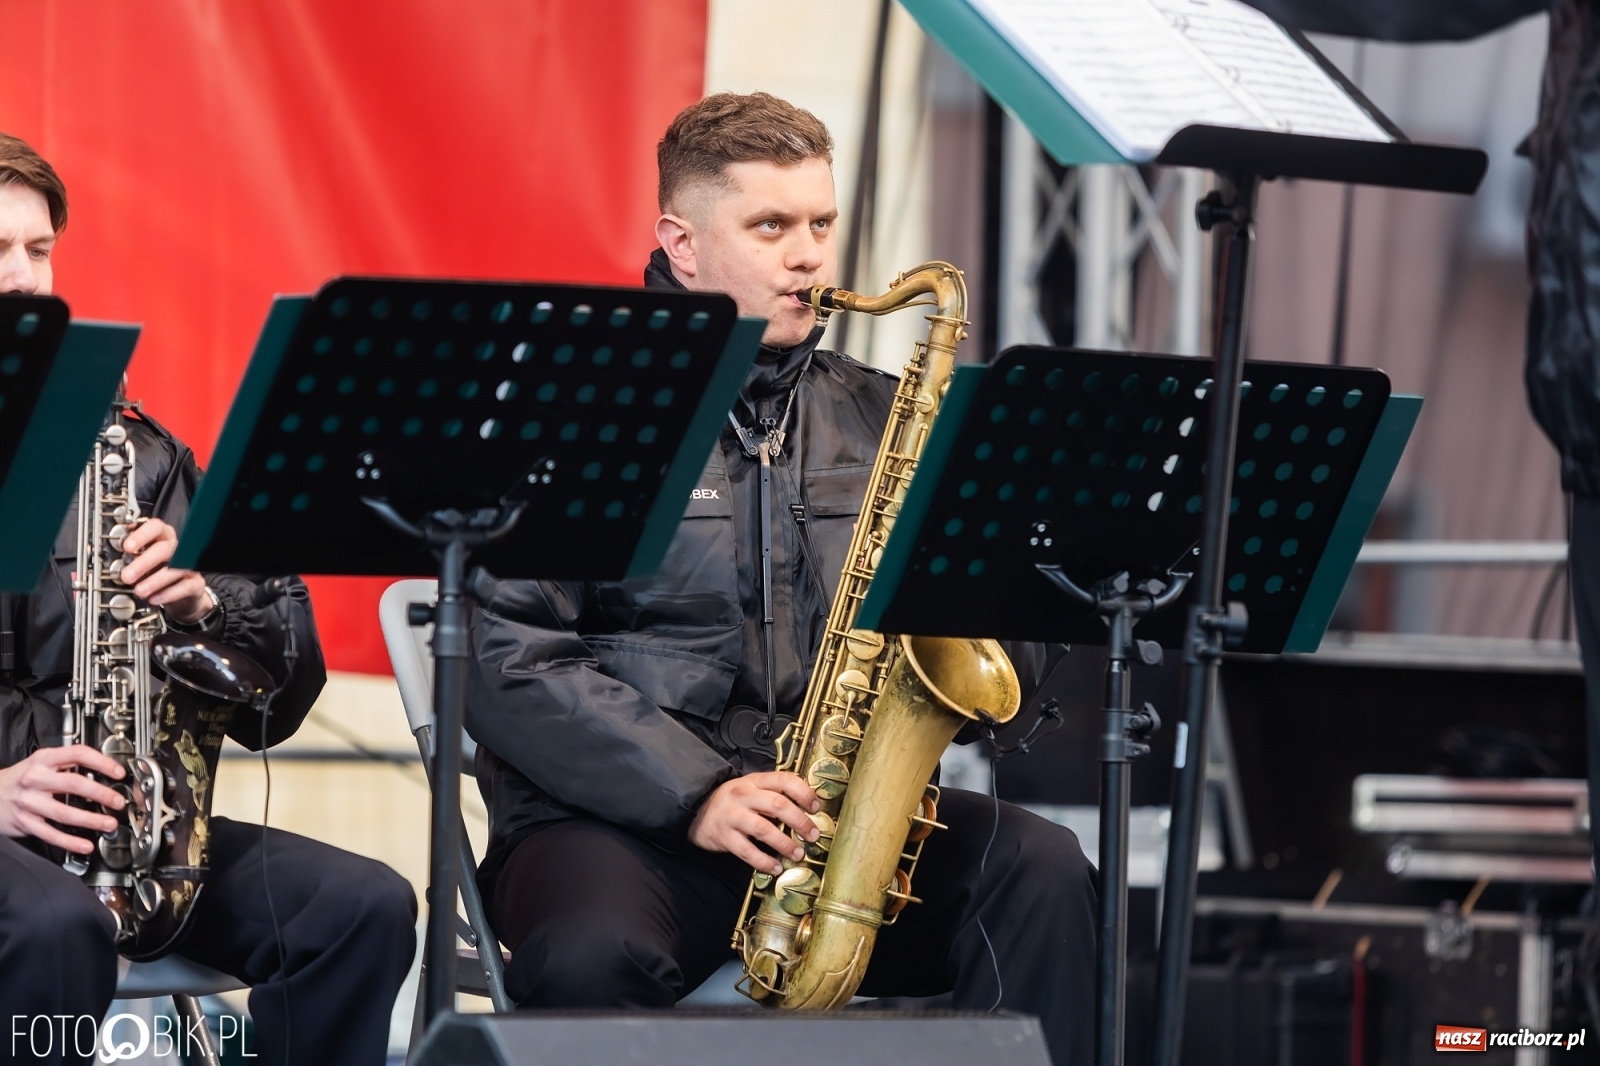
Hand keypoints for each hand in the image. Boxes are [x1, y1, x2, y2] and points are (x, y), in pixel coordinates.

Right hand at [0, 745, 125, 853]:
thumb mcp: (40, 762)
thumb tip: (103, 769)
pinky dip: (70, 841)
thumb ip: (66, 763)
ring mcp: (29, 802)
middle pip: (74, 784)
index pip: (77, 754)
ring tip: (109, 824)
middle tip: (118, 801)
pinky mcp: (24, 823)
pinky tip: (85, 845)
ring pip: (64, 812)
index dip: (101, 762)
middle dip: (101, 794)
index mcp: (43, 760)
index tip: (118, 772)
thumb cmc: (20, 779)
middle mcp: (35, 779)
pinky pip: (50, 834)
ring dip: (91, 820)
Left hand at [119, 518, 209, 622]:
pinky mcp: (195, 583)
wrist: (180, 593)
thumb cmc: (156, 572)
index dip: (142, 535)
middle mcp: (177, 548)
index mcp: (163, 537)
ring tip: (139, 591)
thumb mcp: (141, 560)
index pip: (156, 527)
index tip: (127, 547)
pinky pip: (185, 587)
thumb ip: (129, 556)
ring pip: (176, 568)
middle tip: (126, 576)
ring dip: (155, 581)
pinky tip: (154, 599)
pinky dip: (168, 594)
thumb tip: (110, 558)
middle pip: (165, 549)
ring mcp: (189, 565)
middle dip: (144, 563)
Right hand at [688, 771, 820, 874]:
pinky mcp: (724, 836)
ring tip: (798, 853)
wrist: (695, 810)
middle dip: (800, 821)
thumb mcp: (750, 788)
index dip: (803, 793)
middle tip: (813, 835)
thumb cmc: (731, 801)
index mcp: (755, 781)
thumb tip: (805, 809)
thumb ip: (773, 794)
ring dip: (784, 843)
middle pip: (777, 805)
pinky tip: (775, 867)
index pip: (784, 780)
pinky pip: (746, 851)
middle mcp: (744, 795)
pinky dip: (763, 861)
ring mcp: (733, 816)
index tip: (816, 807)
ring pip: (764, 829)